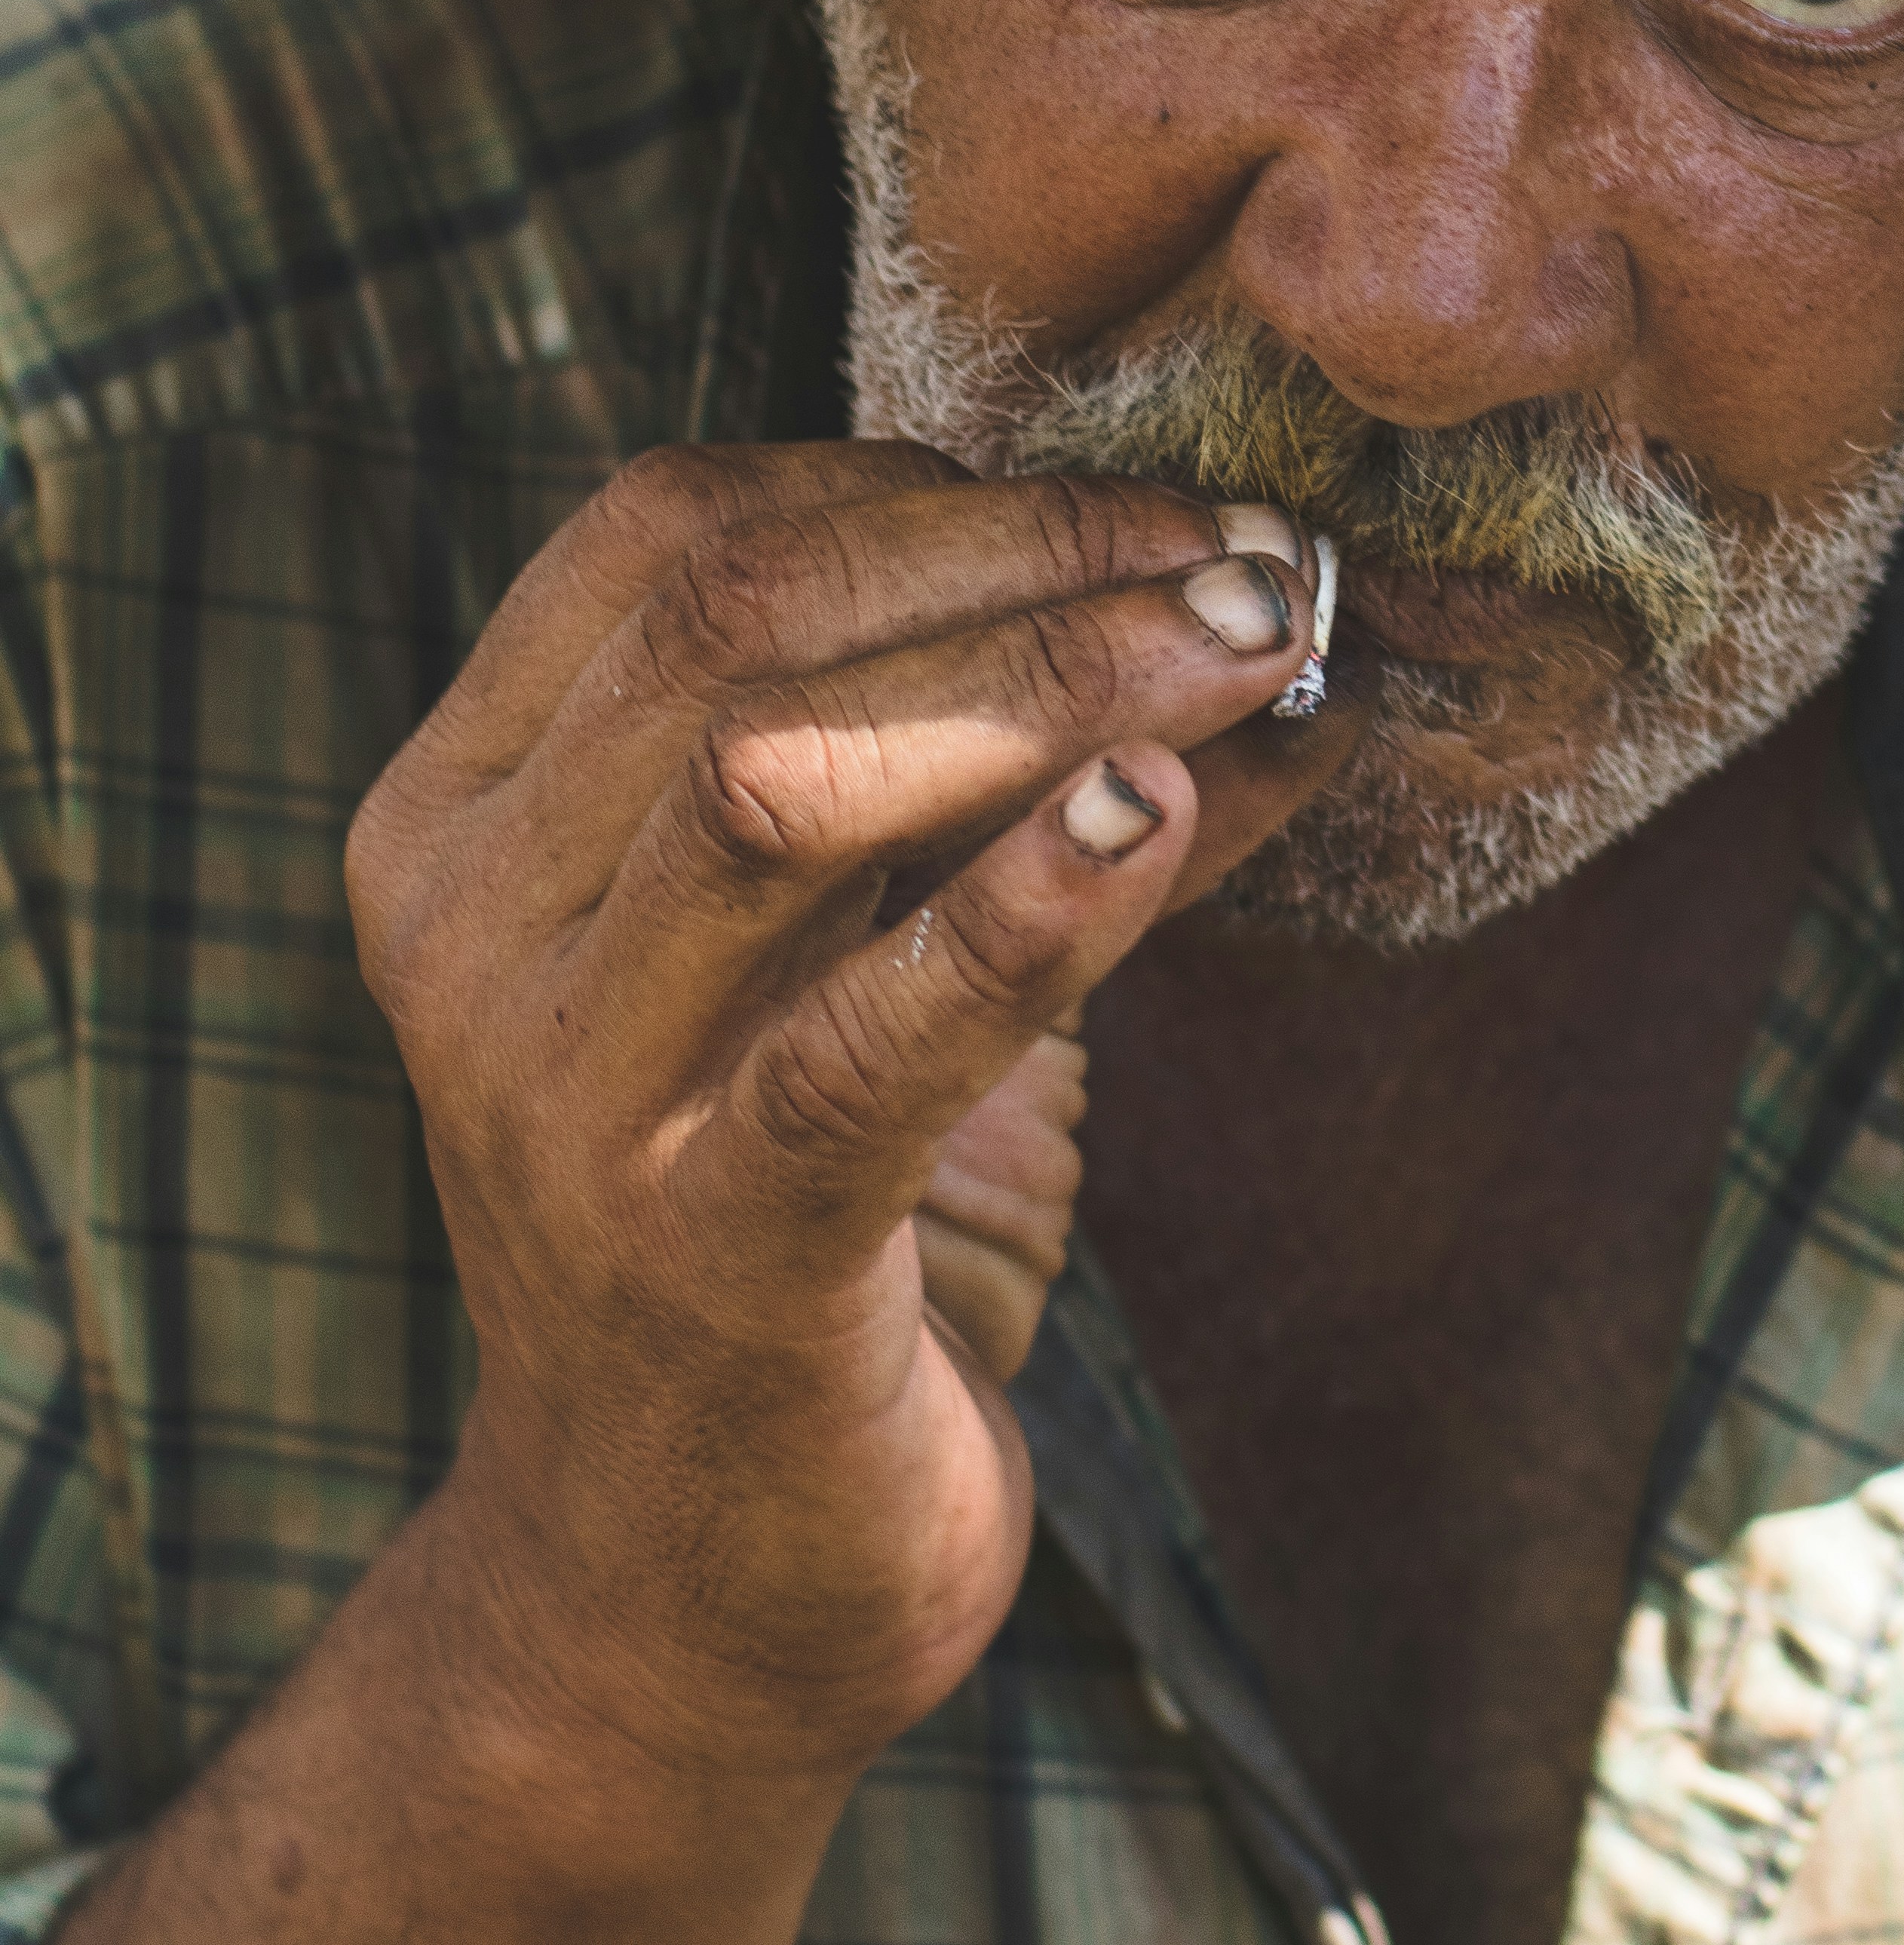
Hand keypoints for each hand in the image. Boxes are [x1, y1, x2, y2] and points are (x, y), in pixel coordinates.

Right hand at [341, 442, 1336, 1882]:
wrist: (672, 1591)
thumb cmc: (789, 1206)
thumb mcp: (865, 945)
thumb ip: (1015, 771)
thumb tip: (1269, 619)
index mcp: (470, 814)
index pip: (670, 535)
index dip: (923, 477)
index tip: (1140, 496)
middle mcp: (474, 933)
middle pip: (739, 624)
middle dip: (1022, 556)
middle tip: (1246, 556)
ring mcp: (563, 1101)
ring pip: (780, 781)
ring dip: (1047, 680)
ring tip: (1247, 647)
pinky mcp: (698, 1261)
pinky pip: (855, 1046)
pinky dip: (1022, 912)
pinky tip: (1159, 819)